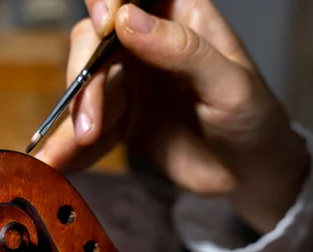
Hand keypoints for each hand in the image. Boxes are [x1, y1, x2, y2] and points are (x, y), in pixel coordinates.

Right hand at [36, 0, 309, 233]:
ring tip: (58, 156)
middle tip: (87, 126)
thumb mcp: (230, 86)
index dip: (108, 3)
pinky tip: (59, 164)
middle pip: (94, 44)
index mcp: (179, 20)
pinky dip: (71, 147)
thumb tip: (129, 21)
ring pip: (85, 88)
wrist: (250, 173)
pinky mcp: (121, 119)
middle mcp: (148, 45)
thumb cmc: (254, 120)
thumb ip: (184, 52)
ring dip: (71, 121)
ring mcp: (131, 83)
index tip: (103, 28)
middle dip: (85, 84)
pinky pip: (89, 127)